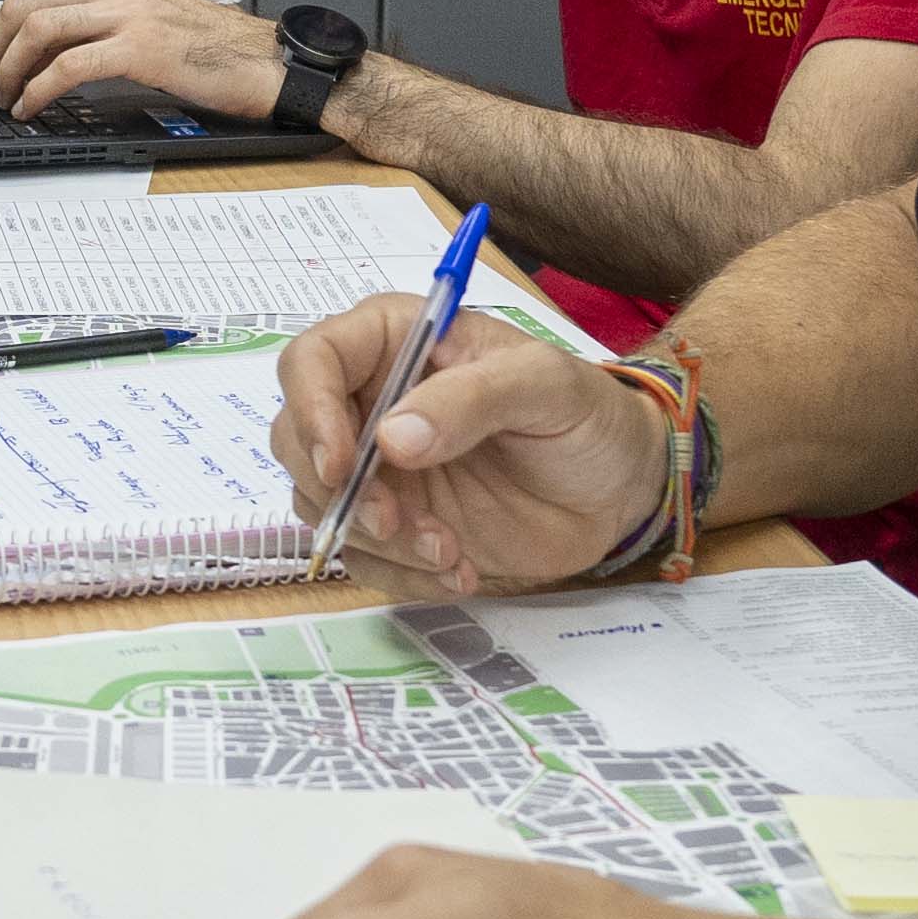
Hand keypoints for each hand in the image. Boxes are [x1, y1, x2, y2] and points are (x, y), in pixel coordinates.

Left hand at [0, 0, 289, 120]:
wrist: (260, 61)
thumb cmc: (208, 49)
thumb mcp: (146, 19)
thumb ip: (101, 21)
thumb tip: (46, 51)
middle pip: (24, 9)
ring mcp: (128, 13)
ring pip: (38, 31)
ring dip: (9, 71)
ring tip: (6, 101)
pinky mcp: (140, 47)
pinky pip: (68, 65)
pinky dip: (38, 89)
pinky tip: (32, 108)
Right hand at [272, 298, 658, 595]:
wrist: (622, 489)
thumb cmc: (586, 415)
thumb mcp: (545, 385)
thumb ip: (472, 398)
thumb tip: (392, 438)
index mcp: (395, 344)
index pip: (311, 361)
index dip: (311, 411)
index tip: (342, 464)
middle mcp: (373, 404)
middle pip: (296, 440)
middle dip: (339, 491)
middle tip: (396, 521)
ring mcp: (382, 471)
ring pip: (323, 507)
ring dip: (378, 540)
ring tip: (451, 551)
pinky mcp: (399, 527)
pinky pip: (364, 558)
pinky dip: (403, 574)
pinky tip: (460, 570)